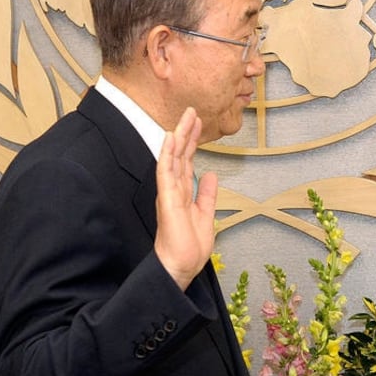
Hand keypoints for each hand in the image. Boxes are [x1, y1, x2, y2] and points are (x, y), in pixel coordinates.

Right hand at [154, 107, 217, 290]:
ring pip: (173, 157)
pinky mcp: (166, 198)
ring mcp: (168, 192)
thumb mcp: (205, 215)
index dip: (193, 142)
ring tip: (186, 117)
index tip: (198, 123)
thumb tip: (211, 174)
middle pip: (180, 154)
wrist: (181, 265)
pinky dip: (167, 153)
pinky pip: (165, 171)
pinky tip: (170, 138)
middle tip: (193, 110)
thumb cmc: (189, 246)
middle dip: (186, 132)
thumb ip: (206, 194)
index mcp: (182, 192)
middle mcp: (173, 189)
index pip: (187, 161)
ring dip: (179, 136)